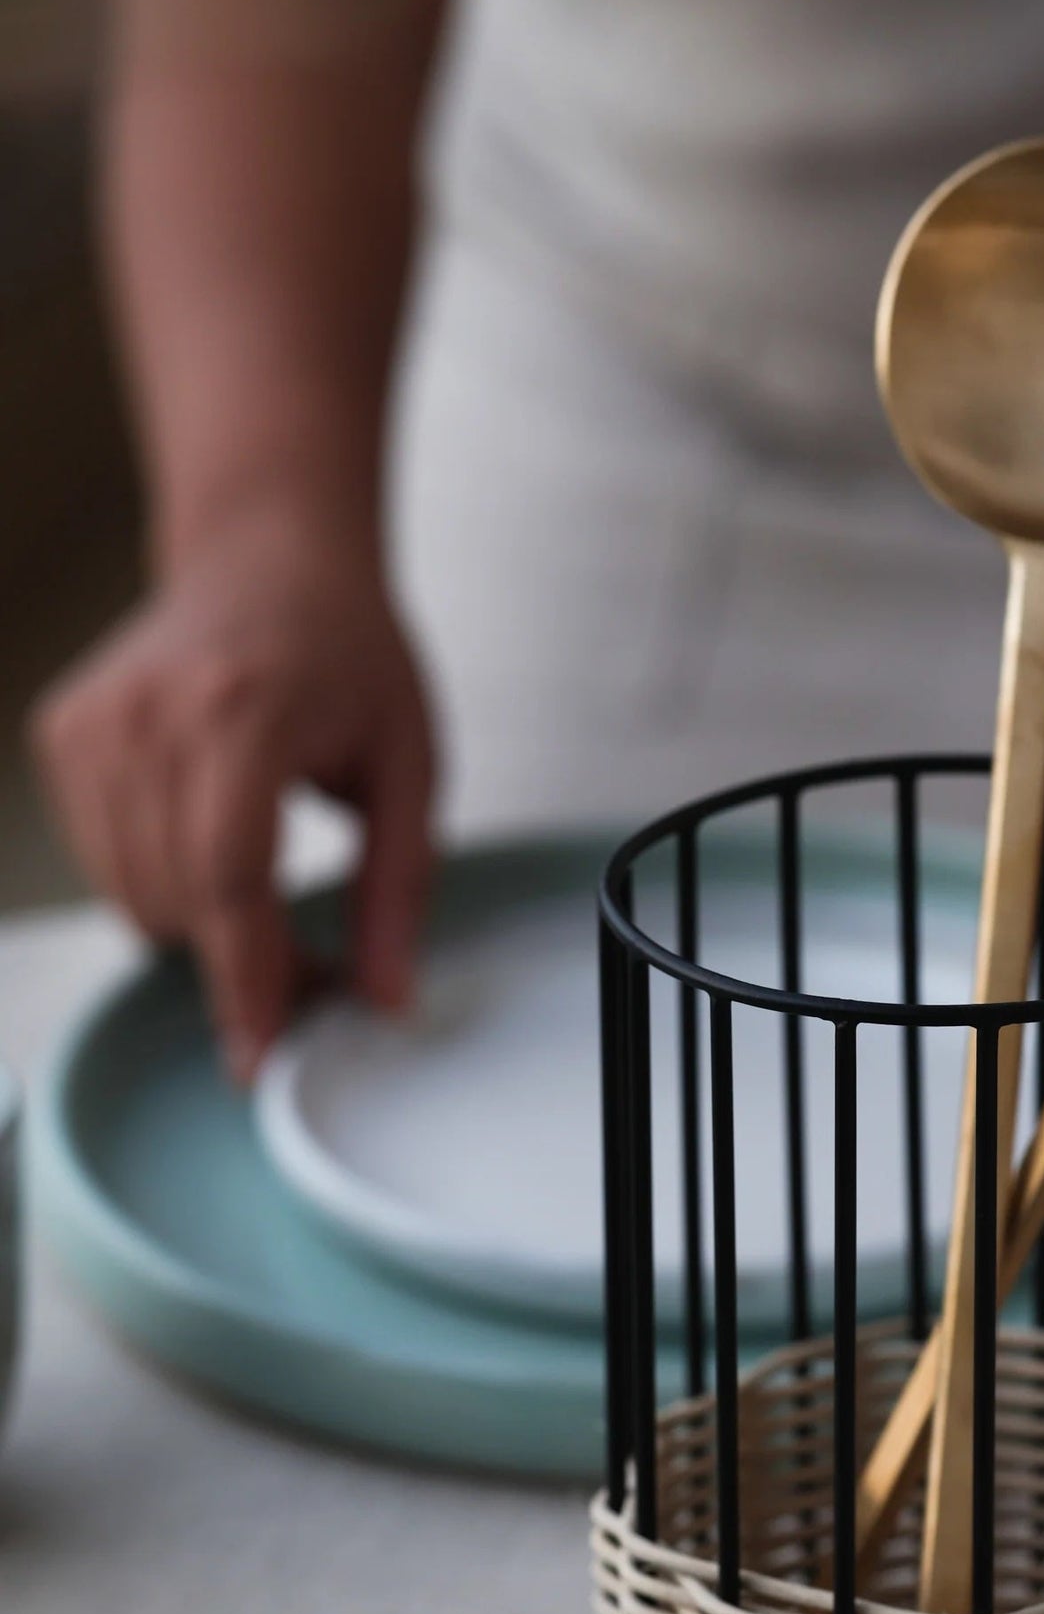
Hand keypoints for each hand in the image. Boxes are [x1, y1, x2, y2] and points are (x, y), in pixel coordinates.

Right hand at [32, 505, 434, 1081]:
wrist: (267, 560)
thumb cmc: (350, 656)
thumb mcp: (412, 767)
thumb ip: (399, 888)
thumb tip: (384, 1000)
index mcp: (242, 712)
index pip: (228, 876)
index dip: (245, 978)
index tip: (261, 1054)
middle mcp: (148, 716)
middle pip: (175, 901)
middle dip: (243, 962)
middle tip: (316, 963)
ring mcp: (91, 723)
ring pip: (131, 897)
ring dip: (201, 930)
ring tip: (273, 894)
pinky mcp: (61, 735)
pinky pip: (105, 863)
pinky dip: (162, 883)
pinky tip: (215, 838)